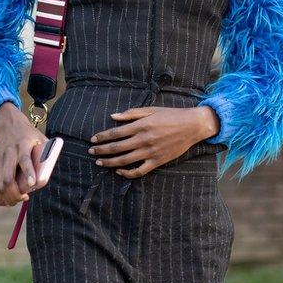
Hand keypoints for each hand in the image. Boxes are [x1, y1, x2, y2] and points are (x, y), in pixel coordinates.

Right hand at [0, 102, 45, 207]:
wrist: (8, 124)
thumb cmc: (29, 135)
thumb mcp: (41, 140)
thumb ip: (46, 156)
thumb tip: (45, 178)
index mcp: (23, 145)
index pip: (24, 159)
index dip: (29, 172)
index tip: (32, 183)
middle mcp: (9, 153)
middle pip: (8, 178)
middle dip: (15, 194)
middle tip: (24, 197)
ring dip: (7, 198)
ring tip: (16, 200)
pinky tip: (5, 201)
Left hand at [88, 105, 220, 178]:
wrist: (192, 126)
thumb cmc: (171, 115)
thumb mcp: (151, 110)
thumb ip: (131, 114)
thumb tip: (113, 116)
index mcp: (141, 125)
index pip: (116, 133)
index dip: (102, 137)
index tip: (93, 139)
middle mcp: (144, 139)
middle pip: (117, 147)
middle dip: (101, 150)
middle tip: (91, 151)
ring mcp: (150, 152)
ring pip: (124, 160)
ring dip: (109, 162)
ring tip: (99, 162)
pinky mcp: (157, 161)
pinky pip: (139, 171)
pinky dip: (127, 173)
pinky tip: (119, 171)